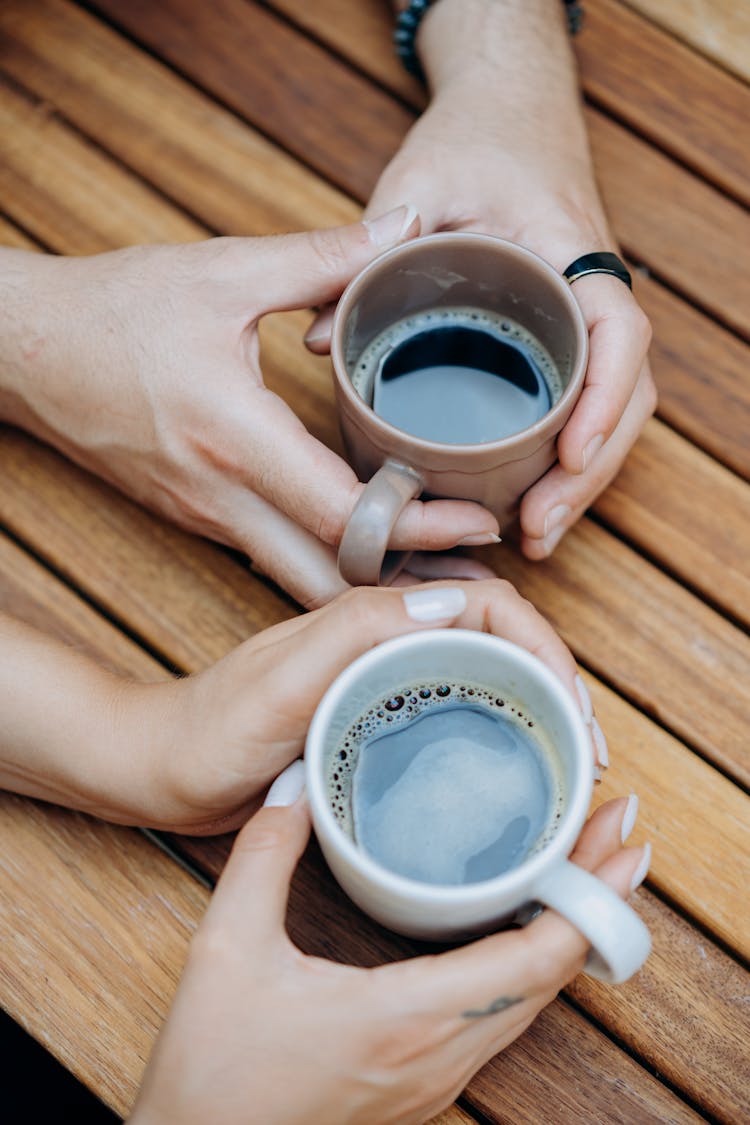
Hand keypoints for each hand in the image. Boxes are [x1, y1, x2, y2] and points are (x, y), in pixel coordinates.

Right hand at [0, 212, 499, 609]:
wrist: (24, 351)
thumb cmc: (114, 310)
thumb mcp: (221, 272)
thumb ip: (323, 256)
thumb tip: (405, 228)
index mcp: (235, 436)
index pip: (344, 513)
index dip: (421, 528)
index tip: (482, 522)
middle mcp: (221, 497)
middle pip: (329, 576)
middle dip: (407, 584)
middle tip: (476, 571)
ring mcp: (205, 517)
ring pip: (300, 579)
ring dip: (370, 581)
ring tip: (440, 566)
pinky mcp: (196, 517)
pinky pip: (274, 557)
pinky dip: (328, 563)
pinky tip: (371, 545)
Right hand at [129, 782, 648, 1124]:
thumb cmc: (214, 1072)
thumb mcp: (227, 950)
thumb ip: (265, 856)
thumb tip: (297, 784)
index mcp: (409, 1018)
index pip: (536, 956)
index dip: (590, 894)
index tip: (619, 835)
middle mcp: (442, 1055)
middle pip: (553, 973)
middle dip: (595, 896)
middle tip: (615, 828)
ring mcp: (438, 1078)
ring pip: (532, 1001)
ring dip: (567, 930)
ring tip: (584, 866)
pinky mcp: (424, 1085)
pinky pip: (503, 1018)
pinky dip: (533, 963)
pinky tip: (524, 926)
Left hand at [137, 578, 608, 833]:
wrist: (161, 772)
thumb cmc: (209, 728)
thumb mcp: (279, 681)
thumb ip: (354, 631)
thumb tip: (457, 603)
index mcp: (373, 617)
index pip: (486, 606)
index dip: (542, 646)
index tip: (572, 704)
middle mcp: (387, 640)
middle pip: (498, 640)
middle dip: (557, 681)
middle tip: (589, 748)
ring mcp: (383, 680)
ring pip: (484, 676)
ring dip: (536, 709)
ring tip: (571, 763)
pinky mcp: (376, 718)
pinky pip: (454, 713)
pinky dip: (498, 734)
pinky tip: (514, 772)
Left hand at [308, 1, 655, 557]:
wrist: (510, 110)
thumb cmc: (473, 138)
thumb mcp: (420, 182)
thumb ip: (373, 250)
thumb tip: (316, 342)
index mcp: (571, 251)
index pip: (617, 331)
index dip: (602, 398)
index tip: (570, 455)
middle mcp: (590, 293)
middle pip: (622, 394)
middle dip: (588, 472)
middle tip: (536, 529)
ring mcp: (580, 319)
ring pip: (606, 411)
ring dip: (577, 480)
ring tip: (534, 536)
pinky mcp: (561, 336)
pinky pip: (578, 403)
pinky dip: (562, 458)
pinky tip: (527, 501)